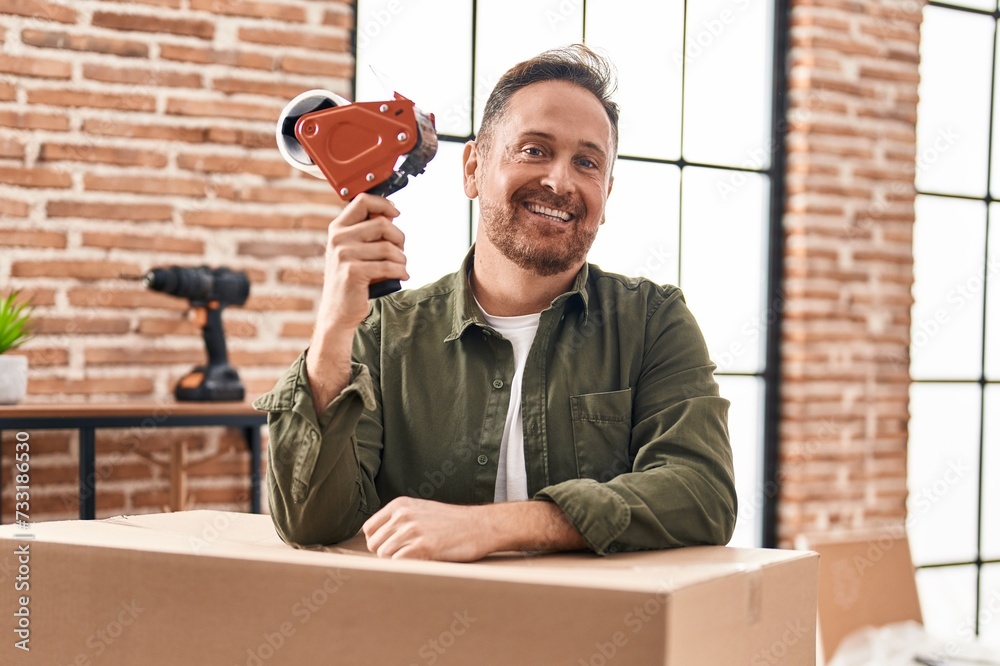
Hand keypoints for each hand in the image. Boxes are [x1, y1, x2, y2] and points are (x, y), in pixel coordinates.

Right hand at [305, 194, 406, 407]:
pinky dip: (401, 271)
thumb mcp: (355, 251)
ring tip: (400, 267)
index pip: (362, 201)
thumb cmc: (351, 281)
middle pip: (381, 223)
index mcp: (338, 229)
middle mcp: (338, 239)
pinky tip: (401, 276)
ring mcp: (343, 255)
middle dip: (399, 237)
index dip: (384, 204)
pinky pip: (388, 265)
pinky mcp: (353, 272)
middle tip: (400, 251)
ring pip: (388, 247)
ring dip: (401, 258)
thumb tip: (391, 214)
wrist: (338, 312)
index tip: (396, 213)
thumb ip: (368, 233)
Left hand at [361, 497, 588, 561]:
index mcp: (400, 505)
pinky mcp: (423, 546)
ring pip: (384, 557)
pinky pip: (398, 564)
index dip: (377, 544)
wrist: (481, 525)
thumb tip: (376, 542)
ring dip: (397, 564)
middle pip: (375, 545)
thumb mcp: (421, 510)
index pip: (369, 530)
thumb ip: (398, 521)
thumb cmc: (452, 523)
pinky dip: (404, 570)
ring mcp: (412, 530)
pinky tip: (420, 566)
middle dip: (386, 556)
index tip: (391, 551)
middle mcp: (403, 515)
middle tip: (406, 559)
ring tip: (416, 562)